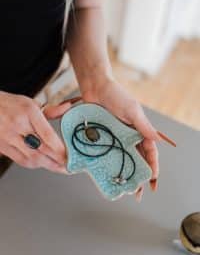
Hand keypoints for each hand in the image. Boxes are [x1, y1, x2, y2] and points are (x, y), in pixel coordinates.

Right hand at [0, 91, 70, 173]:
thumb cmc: (9, 104)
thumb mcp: (31, 102)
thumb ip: (51, 110)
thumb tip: (68, 108)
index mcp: (28, 111)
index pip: (47, 135)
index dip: (60, 149)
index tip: (70, 155)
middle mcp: (18, 125)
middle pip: (42, 149)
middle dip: (58, 161)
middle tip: (69, 166)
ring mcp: (8, 137)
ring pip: (32, 158)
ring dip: (47, 165)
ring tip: (59, 167)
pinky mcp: (3, 147)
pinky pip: (21, 160)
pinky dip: (34, 164)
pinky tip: (43, 164)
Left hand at [82, 78, 160, 200]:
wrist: (95, 86)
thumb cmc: (115, 95)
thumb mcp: (132, 110)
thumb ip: (144, 126)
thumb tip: (158, 141)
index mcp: (139, 129)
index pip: (150, 152)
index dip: (152, 166)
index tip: (152, 180)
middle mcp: (128, 135)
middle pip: (137, 159)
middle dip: (140, 175)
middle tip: (140, 192)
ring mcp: (115, 137)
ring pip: (123, 158)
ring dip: (126, 173)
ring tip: (126, 188)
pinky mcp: (103, 136)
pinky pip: (108, 152)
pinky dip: (110, 164)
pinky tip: (109, 174)